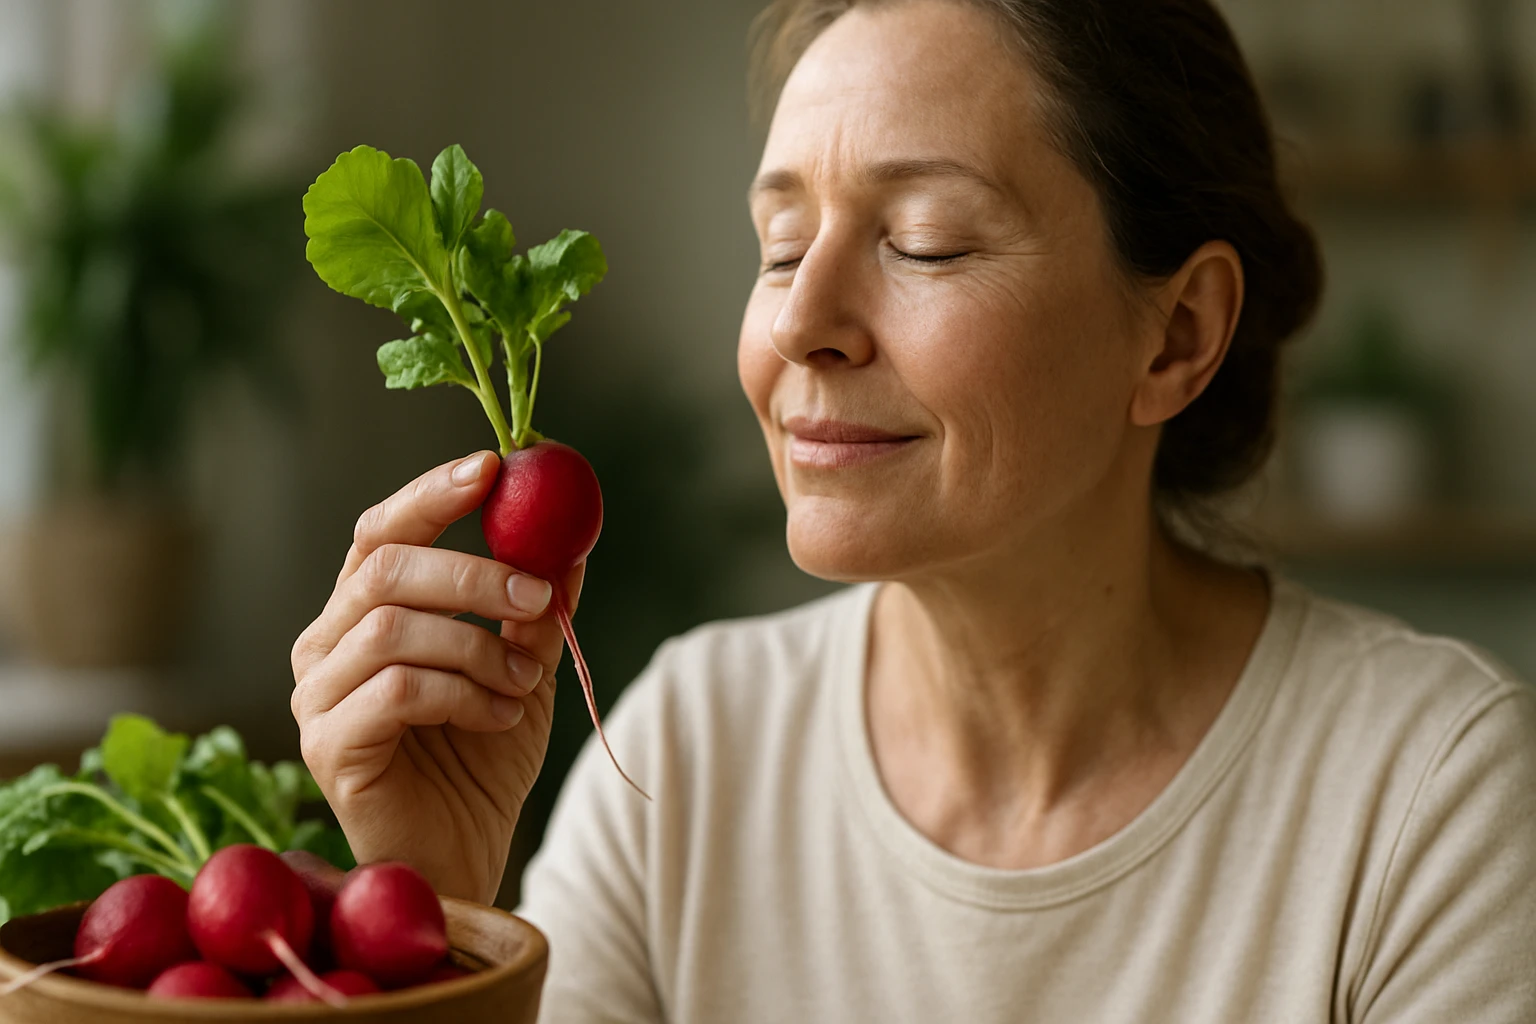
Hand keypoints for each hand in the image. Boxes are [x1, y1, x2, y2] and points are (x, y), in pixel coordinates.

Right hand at [290, 450, 581, 903]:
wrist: (464, 852)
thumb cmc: (483, 759)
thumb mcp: (525, 667)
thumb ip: (537, 608)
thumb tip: (571, 539)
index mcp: (363, 611)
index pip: (382, 531)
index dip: (431, 494)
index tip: (493, 468)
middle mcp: (325, 644)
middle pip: (386, 569)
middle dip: (474, 572)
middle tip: (538, 596)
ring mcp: (316, 695)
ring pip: (392, 628)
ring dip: (478, 646)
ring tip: (523, 680)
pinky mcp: (326, 746)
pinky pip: (396, 690)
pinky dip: (463, 693)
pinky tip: (499, 715)